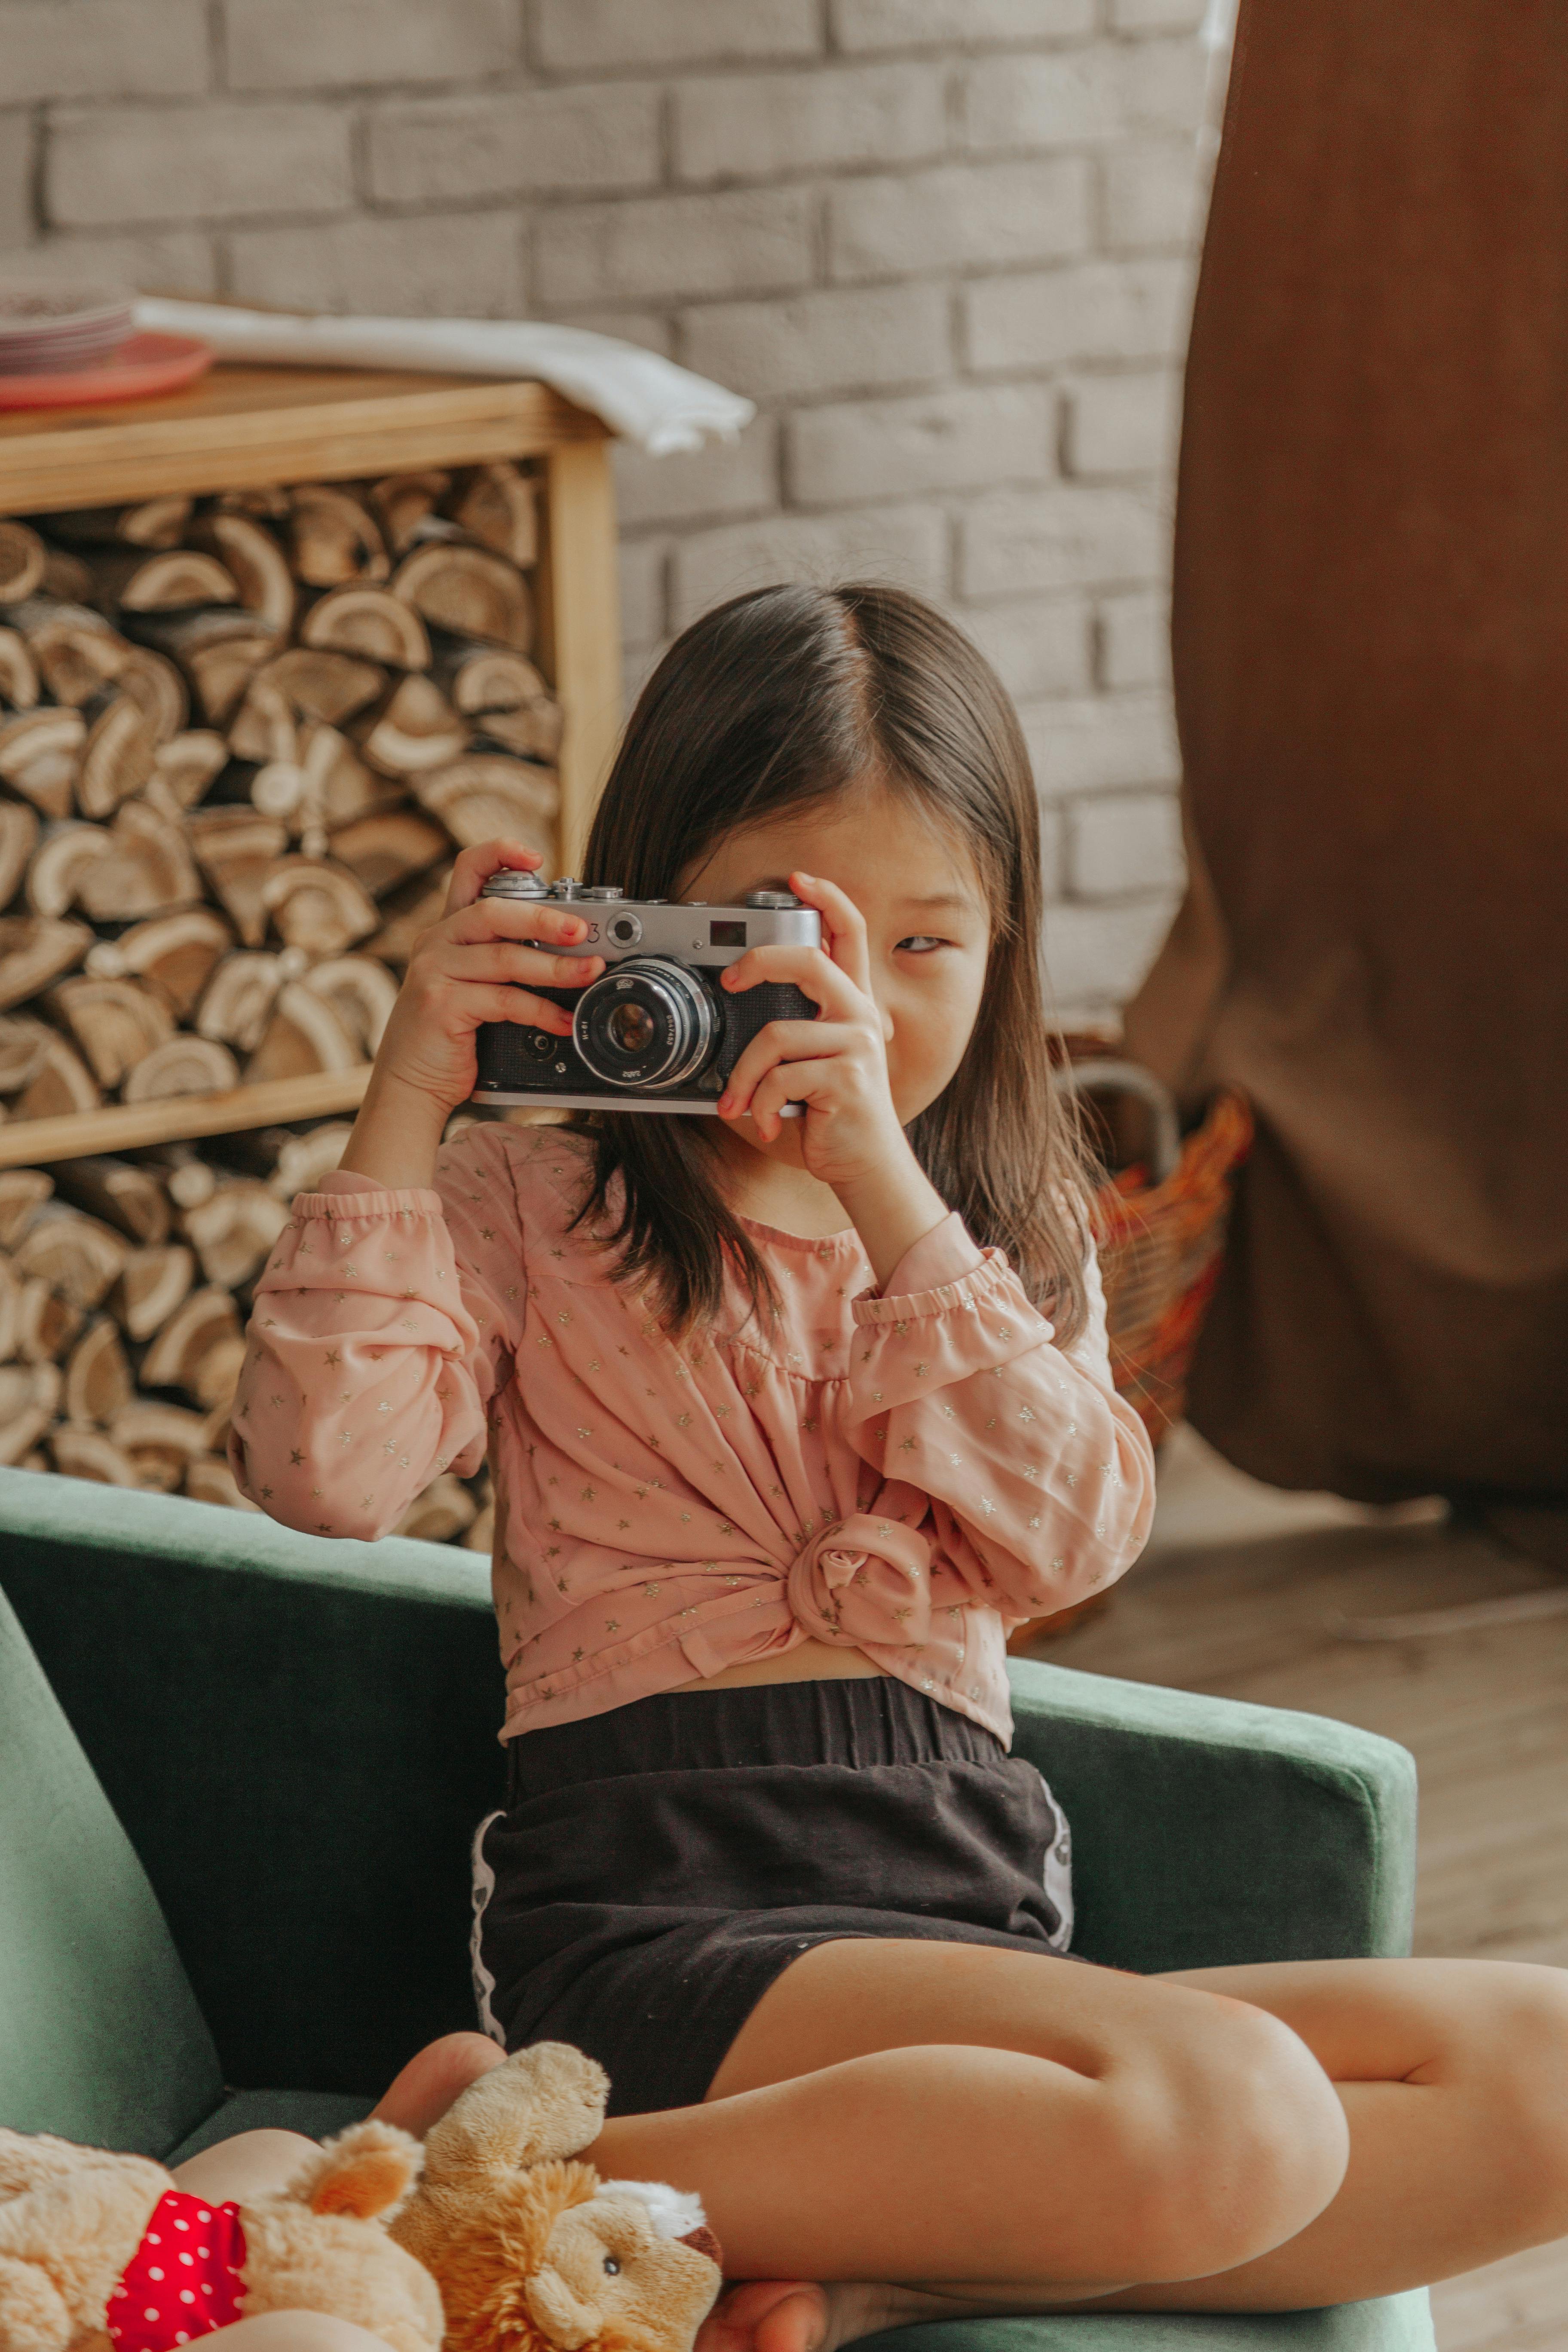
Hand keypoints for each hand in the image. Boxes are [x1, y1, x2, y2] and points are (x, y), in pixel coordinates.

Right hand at [339, 842, 601, 1189]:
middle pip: (493, 912)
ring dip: (555, 967)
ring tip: (590, 973)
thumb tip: (570, 948)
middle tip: (581, 930)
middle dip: (544, 918)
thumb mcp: (473, 986)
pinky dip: (541, 1011)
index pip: (466, 871)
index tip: (536, 857)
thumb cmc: (449, 1037)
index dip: (500, 854)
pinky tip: (564, 1020)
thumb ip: (503, 960)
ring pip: (504, 957)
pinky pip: (503, 1000)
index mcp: (448, 931)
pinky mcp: (441, 1005)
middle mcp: (437, 943)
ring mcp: (435, 973)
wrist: (409, 1086)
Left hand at [715, 870, 946, 1283]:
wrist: (864, 1166)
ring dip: (745, 1075)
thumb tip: (739, 1004)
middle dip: (761, 962)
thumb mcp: (809, 1064)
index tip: (800, 880)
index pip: (850, 936)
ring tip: (738, 1101)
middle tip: (731, 980)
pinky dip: (760, 1104)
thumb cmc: (830, 1115)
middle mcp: (861, 1017)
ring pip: (777, 1035)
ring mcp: (858, 1046)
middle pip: (810, 963)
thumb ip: (790, 1030)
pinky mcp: (847, 1078)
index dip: (828, 901)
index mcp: (853, 1006)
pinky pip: (781, 1078)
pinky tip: (766, 1121)